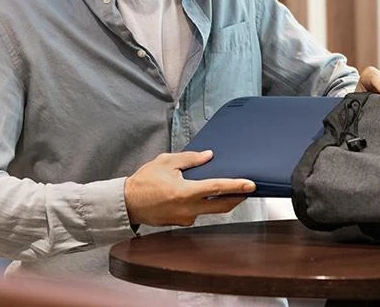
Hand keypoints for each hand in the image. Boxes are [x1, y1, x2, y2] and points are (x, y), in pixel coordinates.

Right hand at [124, 150, 255, 226]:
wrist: (128, 203)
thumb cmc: (145, 181)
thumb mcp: (166, 162)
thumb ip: (190, 159)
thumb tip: (208, 156)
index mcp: (185, 192)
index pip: (217, 188)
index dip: (236, 186)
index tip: (251, 184)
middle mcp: (188, 209)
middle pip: (221, 206)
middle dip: (237, 198)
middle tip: (247, 189)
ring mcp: (185, 218)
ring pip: (210, 209)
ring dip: (218, 199)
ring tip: (221, 186)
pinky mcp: (181, 223)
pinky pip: (197, 212)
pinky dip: (203, 203)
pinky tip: (199, 194)